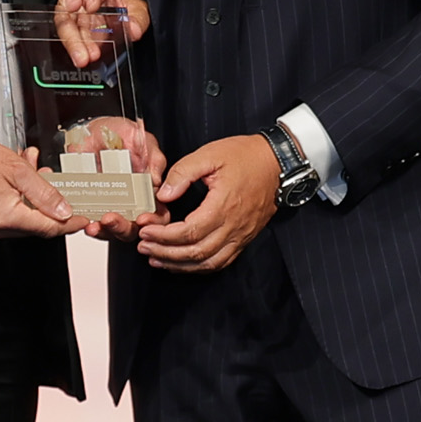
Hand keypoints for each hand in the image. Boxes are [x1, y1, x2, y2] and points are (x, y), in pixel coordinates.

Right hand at [0, 134, 75, 239]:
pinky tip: (21, 186)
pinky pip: (11, 220)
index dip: (69, 223)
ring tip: (34, 176)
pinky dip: (21, 204)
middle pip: (37, 227)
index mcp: (4, 217)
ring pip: (26, 223)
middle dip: (51, 206)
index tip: (83, 219)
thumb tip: (64, 211)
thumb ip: (45, 193)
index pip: (47, 228)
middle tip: (57, 184)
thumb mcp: (18, 170)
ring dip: (35, 203)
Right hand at [53, 0, 149, 63]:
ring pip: (63, 22)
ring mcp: (72, 12)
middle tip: (78, 35)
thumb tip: (133, 29)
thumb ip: (138, 18)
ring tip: (83, 56)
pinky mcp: (70, 29)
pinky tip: (83, 57)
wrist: (122, 19)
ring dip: (72, 41)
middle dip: (70, 19)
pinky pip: (67, 37)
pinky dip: (74, 48)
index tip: (91, 6)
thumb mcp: (138, 9)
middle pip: (64, 0)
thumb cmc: (125, 5)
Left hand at [59, 115, 164, 241]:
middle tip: (112, 219)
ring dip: (106, 230)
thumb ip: (153, 157)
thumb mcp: (138, 137)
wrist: (89, 130)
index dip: (154, 220)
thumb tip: (156, 179)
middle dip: (124, 227)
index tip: (144, 217)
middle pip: (135, 228)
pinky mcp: (94, 209)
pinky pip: (95, 225)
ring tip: (97, 222)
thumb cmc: (118, 133)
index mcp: (149, 190)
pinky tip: (87, 222)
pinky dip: (92, 227)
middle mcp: (133, 203)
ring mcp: (113, 208)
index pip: (158, 214)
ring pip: (114, 231)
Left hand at [137, 133, 280, 272]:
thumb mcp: (210, 155)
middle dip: (165, 253)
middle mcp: (233, 226)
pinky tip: (182, 262)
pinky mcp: (244, 238)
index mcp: (223, 206)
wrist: (277, 162)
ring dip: (180, 265)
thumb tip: (164, 194)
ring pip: (208, 263)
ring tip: (157, 259)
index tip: (145, 230)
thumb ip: (183, 173)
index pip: (188, 232)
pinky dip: (199, 267)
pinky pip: (221, 261)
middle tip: (144, 247)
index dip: (163, 235)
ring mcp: (241, 235)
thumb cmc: (246, 156)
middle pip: (195, 252)